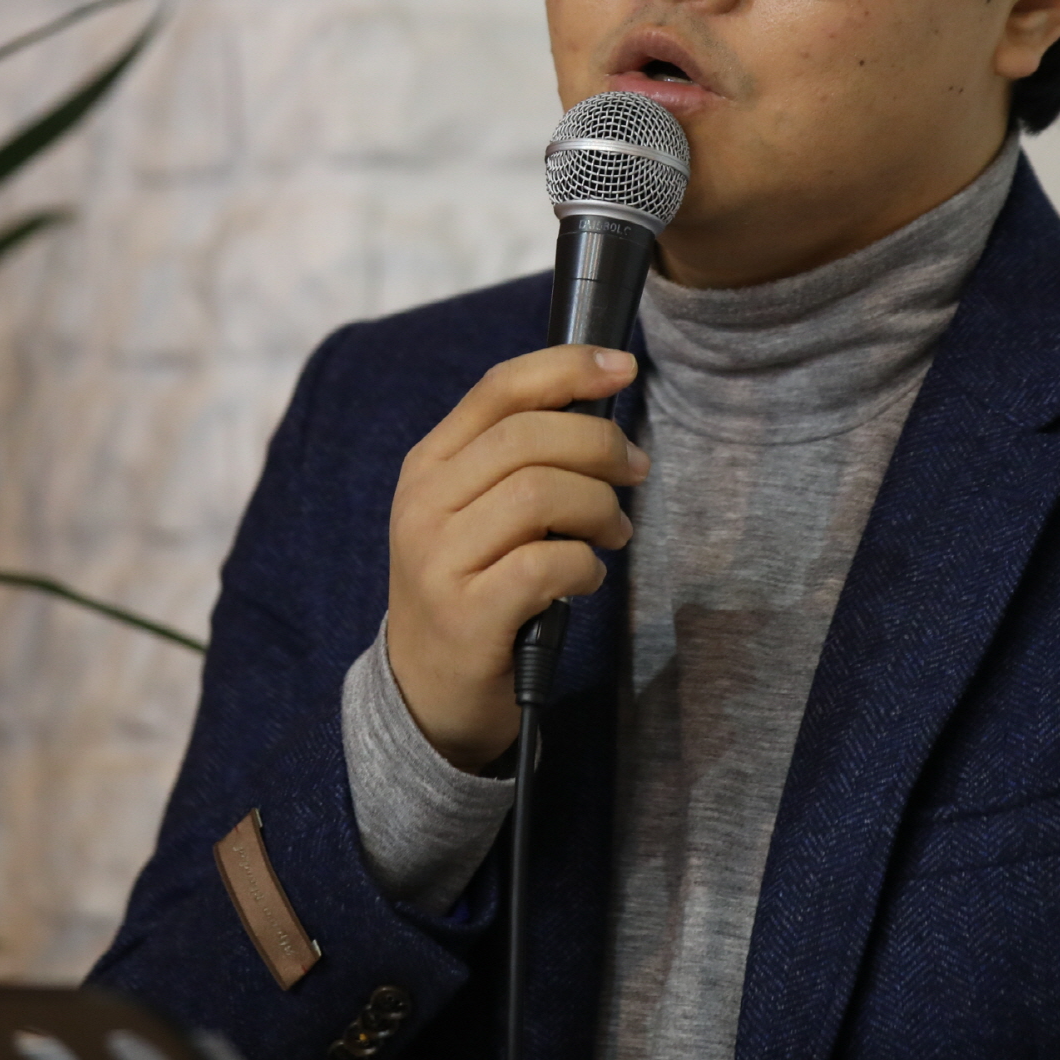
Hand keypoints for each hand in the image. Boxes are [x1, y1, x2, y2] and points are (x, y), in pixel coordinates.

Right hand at [383, 345, 644, 770]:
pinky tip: (586, 578)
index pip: (499, 389)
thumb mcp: (474, 511)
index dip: (568, 368)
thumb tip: (600, 403)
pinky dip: (585, 565)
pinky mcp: (467, 615)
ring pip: (542, 494)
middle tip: (635, 472)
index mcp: (429, 464)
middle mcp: (424, 504)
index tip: (624, 367)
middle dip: (600, 446)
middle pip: (529, 437)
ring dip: (599, 508)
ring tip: (612, 533)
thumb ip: (519, 458)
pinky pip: (547, 564)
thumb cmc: (472, 586)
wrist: (425, 692)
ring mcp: (439, 560)